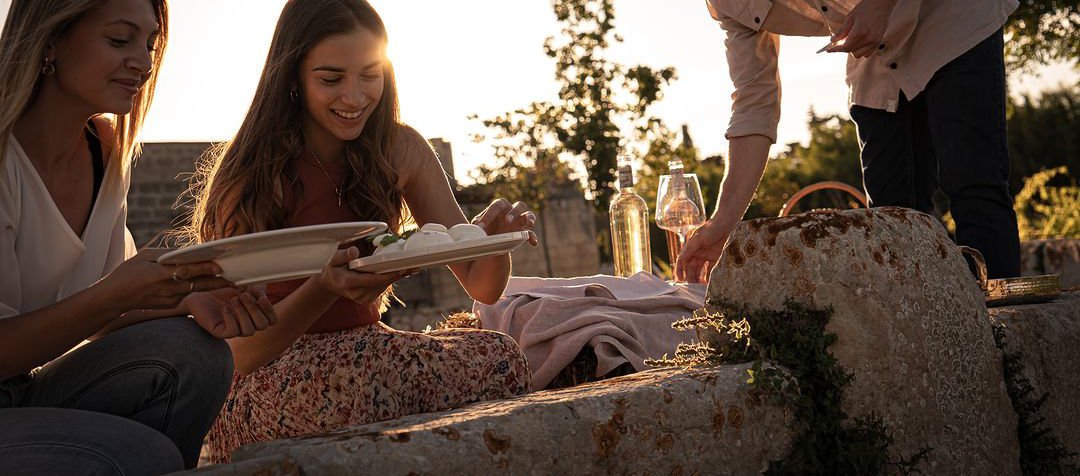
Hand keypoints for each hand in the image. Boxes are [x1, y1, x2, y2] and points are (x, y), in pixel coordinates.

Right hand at [100, 248, 233, 311]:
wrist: (114, 298)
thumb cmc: (128, 272)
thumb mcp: (145, 256)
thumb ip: (167, 254)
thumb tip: (188, 251)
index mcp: (159, 274)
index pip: (187, 270)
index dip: (204, 268)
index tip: (220, 266)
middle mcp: (166, 288)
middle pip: (197, 284)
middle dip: (218, 281)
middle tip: (236, 277)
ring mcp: (169, 299)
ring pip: (196, 290)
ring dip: (212, 285)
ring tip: (230, 280)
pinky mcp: (170, 306)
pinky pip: (188, 295)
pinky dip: (199, 289)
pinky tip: (211, 284)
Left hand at [183, 287, 276, 338]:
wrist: (200, 295)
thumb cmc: (223, 292)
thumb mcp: (244, 287)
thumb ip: (257, 289)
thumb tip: (264, 290)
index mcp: (255, 316)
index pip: (272, 321)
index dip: (269, 310)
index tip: (261, 297)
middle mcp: (247, 325)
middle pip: (262, 325)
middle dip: (254, 309)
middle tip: (243, 295)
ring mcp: (234, 330)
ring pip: (249, 331)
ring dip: (243, 313)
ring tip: (233, 300)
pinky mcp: (220, 332)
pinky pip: (233, 332)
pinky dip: (231, 319)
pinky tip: (224, 308)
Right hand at [317, 247, 412, 302]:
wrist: (330, 284)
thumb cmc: (332, 268)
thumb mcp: (331, 259)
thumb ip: (342, 255)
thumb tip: (355, 252)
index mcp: (348, 283)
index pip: (371, 280)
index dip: (387, 275)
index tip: (401, 269)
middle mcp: (356, 293)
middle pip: (381, 283)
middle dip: (397, 274)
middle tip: (413, 265)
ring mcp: (362, 298)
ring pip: (383, 286)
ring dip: (395, 277)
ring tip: (410, 266)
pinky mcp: (367, 299)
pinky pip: (382, 288)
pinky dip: (390, 279)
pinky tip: (400, 271)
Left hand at [471, 198, 537, 245]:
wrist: (491, 239)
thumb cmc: (484, 229)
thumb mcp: (477, 226)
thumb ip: (476, 225)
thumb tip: (473, 228)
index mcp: (499, 207)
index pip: (497, 206)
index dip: (489, 215)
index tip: (481, 227)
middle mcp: (511, 211)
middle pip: (519, 205)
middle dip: (514, 212)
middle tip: (508, 221)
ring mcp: (519, 221)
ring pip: (529, 214)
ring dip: (529, 218)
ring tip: (529, 224)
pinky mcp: (523, 232)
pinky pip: (531, 233)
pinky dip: (532, 237)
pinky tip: (533, 243)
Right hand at [674, 217, 735, 283]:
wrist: (728, 223)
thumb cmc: (711, 228)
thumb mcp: (699, 238)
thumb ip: (690, 249)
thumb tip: (680, 259)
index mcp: (691, 248)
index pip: (682, 261)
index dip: (680, 270)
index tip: (680, 279)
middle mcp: (697, 253)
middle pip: (691, 268)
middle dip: (691, 278)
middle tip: (693, 287)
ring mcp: (707, 256)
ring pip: (700, 271)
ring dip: (699, 279)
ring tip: (701, 288)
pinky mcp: (717, 258)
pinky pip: (711, 269)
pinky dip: (709, 276)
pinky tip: (709, 283)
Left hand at [828, 0, 896, 57]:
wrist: (882, 4)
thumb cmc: (866, 8)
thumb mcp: (850, 18)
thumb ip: (841, 32)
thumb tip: (832, 41)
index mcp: (860, 32)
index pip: (845, 47)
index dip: (835, 49)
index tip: (829, 49)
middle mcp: (868, 39)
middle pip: (850, 51)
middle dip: (842, 48)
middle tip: (838, 42)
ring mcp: (874, 42)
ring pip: (858, 54)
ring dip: (852, 50)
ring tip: (850, 41)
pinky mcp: (878, 42)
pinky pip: (867, 53)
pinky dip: (861, 51)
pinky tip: (858, 43)